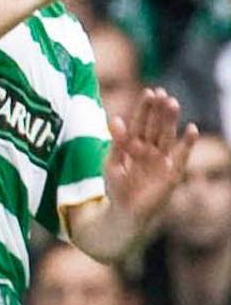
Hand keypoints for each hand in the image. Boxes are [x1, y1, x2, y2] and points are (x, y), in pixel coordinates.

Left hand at [103, 85, 194, 229]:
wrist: (126, 213)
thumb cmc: (117, 188)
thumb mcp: (111, 164)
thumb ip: (115, 143)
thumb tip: (114, 119)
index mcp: (134, 146)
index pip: (140, 123)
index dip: (144, 108)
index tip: (149, 91)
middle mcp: (150, 150)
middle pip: (155, 126)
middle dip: (158, 110)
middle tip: (162, 93)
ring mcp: (162, 160)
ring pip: (167, 136)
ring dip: (171, 121)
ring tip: (173, 103)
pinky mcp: (172, 172)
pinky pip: (181, 156)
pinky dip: (187, 143)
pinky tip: (192, 129)